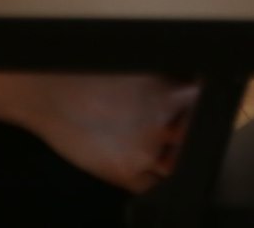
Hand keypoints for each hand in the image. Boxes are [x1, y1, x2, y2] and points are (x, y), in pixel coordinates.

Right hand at [22, 74, 199, 192]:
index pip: (203, 104)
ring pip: (175, 165)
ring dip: (172, 159)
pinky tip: (146, 169)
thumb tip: (182, 87)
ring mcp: (145, 150)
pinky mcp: (125, 171)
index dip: (201, 107)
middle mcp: (162, 123)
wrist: (50, 91)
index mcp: (169, 92)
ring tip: (158, 148)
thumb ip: (162, 81)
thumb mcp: (138, 66)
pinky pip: (151, 187)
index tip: (197, 108)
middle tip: (177, 130)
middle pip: (192, 137)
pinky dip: (153, 181)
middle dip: (187, 134)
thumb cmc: (88, 72)